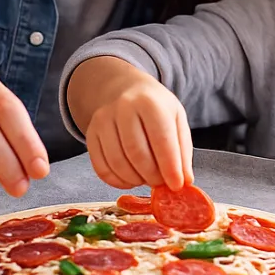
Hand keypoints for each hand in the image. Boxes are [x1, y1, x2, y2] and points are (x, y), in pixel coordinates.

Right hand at [68, 57, 193, 189]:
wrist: (124, 89)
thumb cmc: (155, 107)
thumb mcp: (176, 119)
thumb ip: (182, 150)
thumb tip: (183, 180)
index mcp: (150, 102)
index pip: (161, 140)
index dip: (170, 168)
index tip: (176, 185)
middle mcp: (123, 108)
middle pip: (137, 154)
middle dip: (152, 176)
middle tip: (161, 183)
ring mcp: (103, 120)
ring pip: (118, 163)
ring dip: (135, 180)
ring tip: (146, 179)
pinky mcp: (91, 134)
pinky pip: (101, 168)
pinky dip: (117, 181)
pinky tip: (130, 180)